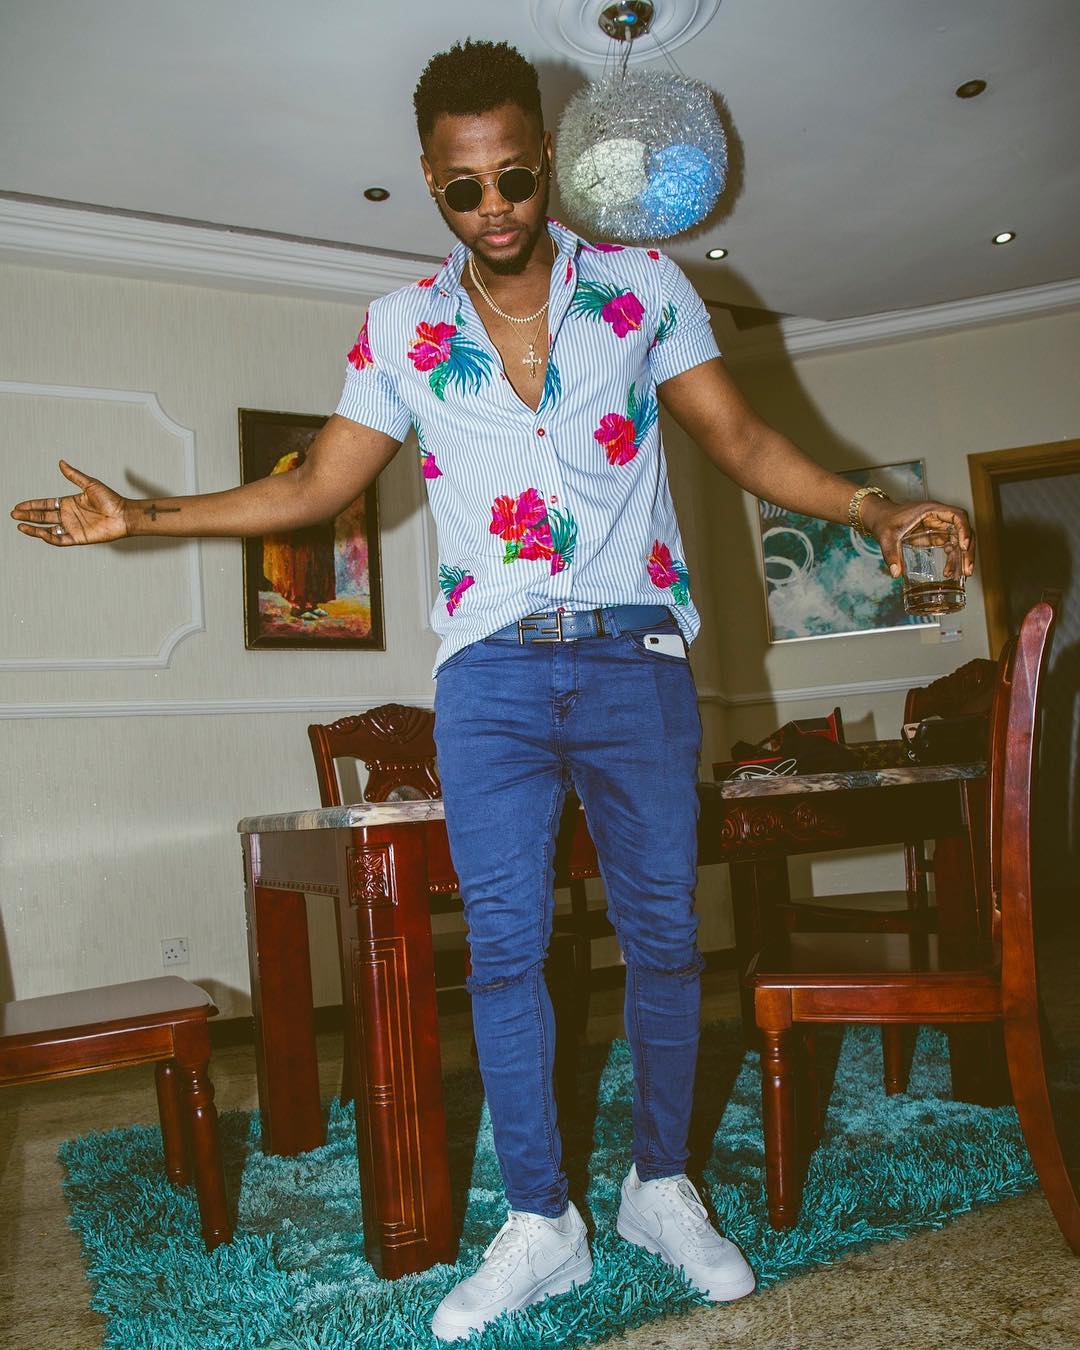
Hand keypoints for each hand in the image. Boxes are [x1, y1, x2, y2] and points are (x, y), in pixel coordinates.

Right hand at [10, 460, 128, 545]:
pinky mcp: (79, 538)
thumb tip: (61, 462)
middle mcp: (69, 516)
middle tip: (14, 514)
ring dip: (34, 528)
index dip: (32, 505)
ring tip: (21, 525)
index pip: (46, 504)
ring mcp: (73, 527)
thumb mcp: (90, 484)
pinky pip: (60, 540)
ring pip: (48, 530)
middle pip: (43, 517)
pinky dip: (49, 538)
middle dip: (28, 516)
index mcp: (69, 503)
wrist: (124, 514)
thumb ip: (74, 475)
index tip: (19, 505)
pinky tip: (40, 533)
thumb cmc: (111, 499)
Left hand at [863, 497, 974, 578]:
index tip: (964, 546)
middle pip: (963, 530)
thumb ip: (890, 554)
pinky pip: (951, 546)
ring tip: (963, 575)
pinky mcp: (936, 535)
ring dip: (963, 557)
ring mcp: (939, 526)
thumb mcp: (886, 537)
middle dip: (968, 550)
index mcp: (930, 510)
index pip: (957, 515)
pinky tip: (949, 572)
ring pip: (959, 540)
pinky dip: (953, 558)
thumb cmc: (885, 521)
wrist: (881, 518)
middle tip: (967, 569)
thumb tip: (896, 573)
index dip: (964, 529)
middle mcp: (939, 517)